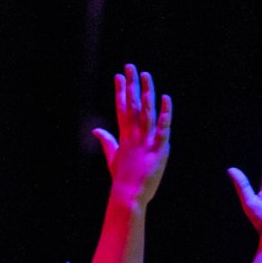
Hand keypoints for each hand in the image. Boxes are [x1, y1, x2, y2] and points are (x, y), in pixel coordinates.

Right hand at [91, 64, 171, 205]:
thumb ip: (106, 141)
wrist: (128, 196)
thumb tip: (96, 130)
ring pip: (146, 112)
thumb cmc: (121, 180)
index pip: (121, 109)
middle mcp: (133, 135)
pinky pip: (162, 128)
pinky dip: (164, 113)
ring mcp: (145, 141)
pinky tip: (166, 98)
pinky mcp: (158, 149)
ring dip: (146, 92)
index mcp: (124, 137)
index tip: (118, 75)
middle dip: (131, 85)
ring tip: (145, 75)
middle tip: (130, 66)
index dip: (120, 91)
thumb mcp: (112, 158)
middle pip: (133, 105)